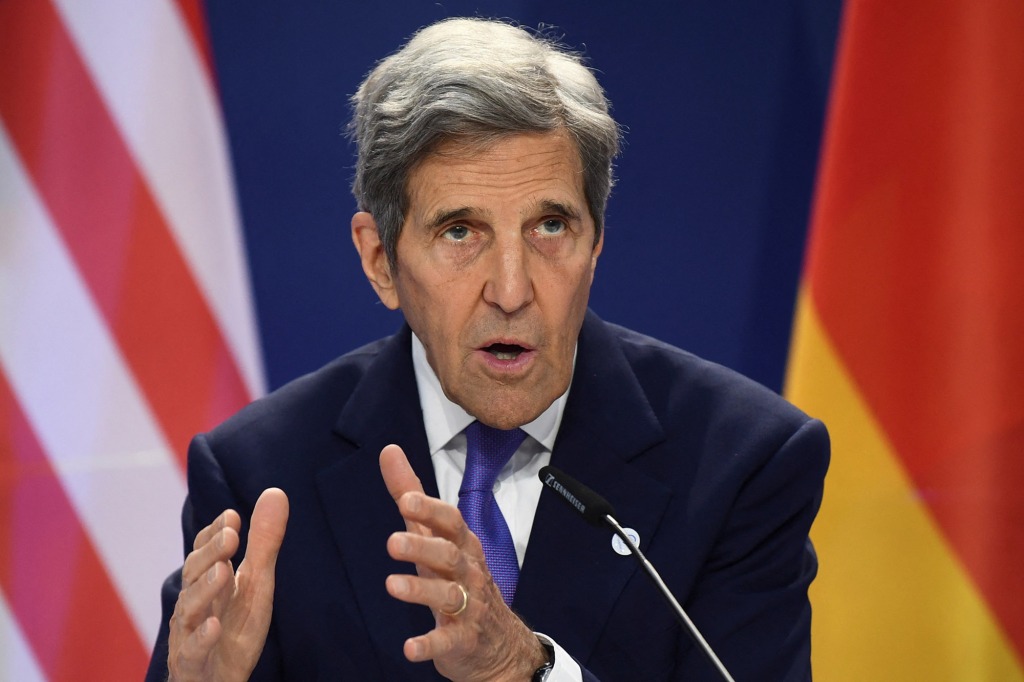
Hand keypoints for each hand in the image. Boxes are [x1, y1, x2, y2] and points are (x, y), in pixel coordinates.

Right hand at [167, 488, 289, 681]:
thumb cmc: (234, 628)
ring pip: (189, 609)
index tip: (232, 516)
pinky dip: (201, 638)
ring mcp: (188, 634)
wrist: (219, 681)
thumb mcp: (256, 584)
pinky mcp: (192, 664)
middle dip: (210, 554)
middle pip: (194, 574)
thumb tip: (275, 492)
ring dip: (205, 589)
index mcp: (208, 582)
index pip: (204, 552)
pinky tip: (214, 626)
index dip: (215, 534)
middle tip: (231, 536)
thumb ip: (263, 542)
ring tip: (224, 572)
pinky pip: (192, 651)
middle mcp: (194, 603)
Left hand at [379, 445, 547, 681]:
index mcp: (462, 544)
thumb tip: (388, 451)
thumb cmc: (459, 577)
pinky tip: (409, 648)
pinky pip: (446, 641)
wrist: (497, 642)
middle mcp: (468, 571)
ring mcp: (468, 606)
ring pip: (448, 595)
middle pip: (448, 555)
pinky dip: (429, 644)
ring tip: (391, 585)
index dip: (430, 510)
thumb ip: (411, 495)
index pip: (450, 521)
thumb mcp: (435, 535)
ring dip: (420, 590)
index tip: (405, 500)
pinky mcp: (461, 640)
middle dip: (421, 547)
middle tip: (392, 543)